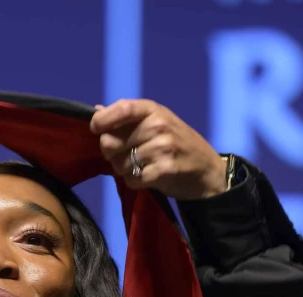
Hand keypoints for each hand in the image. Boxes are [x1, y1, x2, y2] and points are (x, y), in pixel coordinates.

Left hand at [90, 99, 227, 199]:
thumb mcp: (156, 122)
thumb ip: (127, 117)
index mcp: (153, 109)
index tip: (96, 130)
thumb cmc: (176, 144)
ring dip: (125, 170)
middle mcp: (158, 125)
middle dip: (112, 154)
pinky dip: (135, 182)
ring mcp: (163, 147)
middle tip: (126, 156)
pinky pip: (132, 180)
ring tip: (141, 166)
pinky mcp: (165, 169)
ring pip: (119, 164)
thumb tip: (97, 111)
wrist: (206, 169)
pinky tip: (147, 177)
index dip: (102, 121)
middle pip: (110, 142)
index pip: (121, 108)